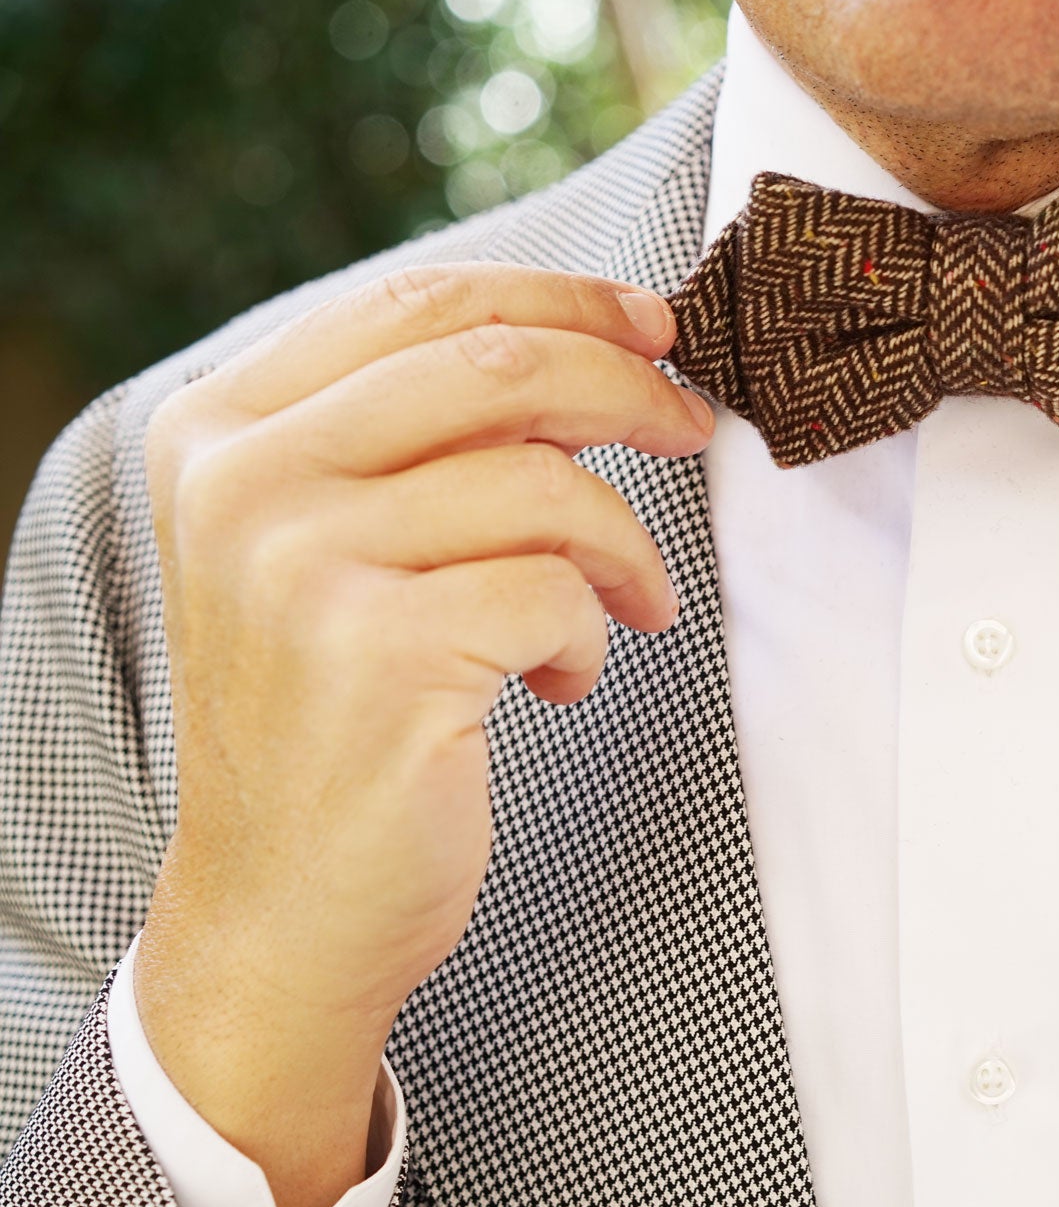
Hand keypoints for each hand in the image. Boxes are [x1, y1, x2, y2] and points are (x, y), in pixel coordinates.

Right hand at [133, 262, 713, 1206]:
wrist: (285, 907)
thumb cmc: (340, 715)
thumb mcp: (340, 547)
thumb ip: (425, 442)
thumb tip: (600, 351)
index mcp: (221, 428)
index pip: (419, 303)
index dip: (560, 299)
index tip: (654, 326)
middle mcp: (243, 482)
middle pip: (495, 364)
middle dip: (627, 387)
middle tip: (689, 428)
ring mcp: (300, 567)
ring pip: (542, 484)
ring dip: (622, 546)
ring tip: (631, 603)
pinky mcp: (379, 657)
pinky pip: (555, 592)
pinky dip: (591, 633)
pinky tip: (560, 681)